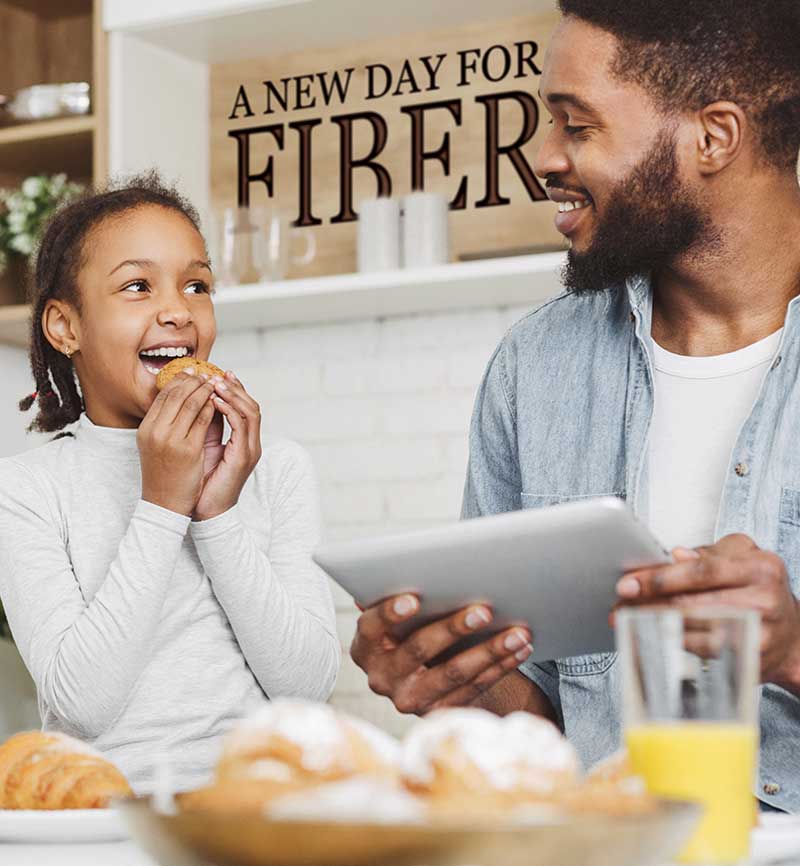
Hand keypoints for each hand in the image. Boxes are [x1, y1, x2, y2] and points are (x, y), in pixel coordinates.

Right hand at [137, 370, 216, 515]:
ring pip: (192, 402)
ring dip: (206, 390)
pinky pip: (204, 419)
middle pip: (177, 393)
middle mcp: (155, 430)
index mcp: (146, 428)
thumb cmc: (163, 474)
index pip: (164, 394)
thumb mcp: (157, 444)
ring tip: (216, 384)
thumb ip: (167, 422)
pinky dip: (213, 407)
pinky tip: (220, 403)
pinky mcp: (188, 449)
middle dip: (195, 380)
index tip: (193, 372)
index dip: (180, 379)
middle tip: (208, 374)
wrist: (164, 503)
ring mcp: (171, 439)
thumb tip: (185, 398)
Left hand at [192, 370, 261, 521]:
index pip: (245, 407)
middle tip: (217, 374)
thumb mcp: (203, 446)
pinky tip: (215, 400)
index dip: (234, 389)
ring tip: (215, 383)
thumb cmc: (201, 481)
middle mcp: (251, 444)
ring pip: (251, 411)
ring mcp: (250, 450)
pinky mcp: (243, 457)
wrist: (204, 511)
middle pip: (252, 405)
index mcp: (243, 442)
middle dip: (235, 387)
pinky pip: (242, 425)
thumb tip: (201, 400)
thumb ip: (208, 425)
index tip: (218, 374)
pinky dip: (230, 409)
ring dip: (233, 394)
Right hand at [350, 594, 532, 713]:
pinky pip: (474, 689)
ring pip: (454, 673)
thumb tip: (406, 565)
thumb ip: (399, 596)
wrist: (418, 679)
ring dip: (490, 651)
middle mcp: (382, 677)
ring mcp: (409, 700)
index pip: (371, 627)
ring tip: (518, 632)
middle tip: (485, 610)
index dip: (389, 613)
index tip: (413, 598)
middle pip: (419, 649)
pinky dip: (500, 667)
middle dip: (454, 628)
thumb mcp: (396, 618)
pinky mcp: (439, 713)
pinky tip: (520, 649)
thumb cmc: (408, 630)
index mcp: (365, 646)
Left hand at [615, 534, 799, 690]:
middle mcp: (762, 602)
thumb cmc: (759, 588)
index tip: (629, 582)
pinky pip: (698, 652)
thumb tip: (676, 554)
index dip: (661, 577)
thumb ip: (709, 553)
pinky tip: (646, 635)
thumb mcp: (743, 556)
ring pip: (691, 631)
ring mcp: (756, 635)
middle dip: (648, 603)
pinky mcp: (746, 661)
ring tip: (625, 617)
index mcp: (760, 568)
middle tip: (619, 602)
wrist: (793, 636)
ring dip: (651, 624)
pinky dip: (667, 642)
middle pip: (692, 603)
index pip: (701, 571)